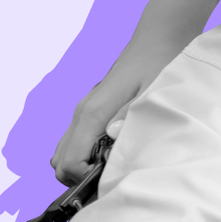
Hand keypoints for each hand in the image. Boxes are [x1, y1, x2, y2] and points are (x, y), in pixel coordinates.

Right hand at [51, 45, 158, 183]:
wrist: (157, 39)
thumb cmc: (159, 63)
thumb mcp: (152, 90)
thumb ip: (130, 115)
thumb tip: (111, 138)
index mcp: (93, 112)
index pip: (70, 162)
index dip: (84, 180)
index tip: (109, 182)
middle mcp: (82, 112)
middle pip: (61, 162)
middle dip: (79, 179)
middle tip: (110, 180)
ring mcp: (84, 110)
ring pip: (65, 152)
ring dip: (81, 167)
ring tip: (111, 168)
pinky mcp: (91, 109)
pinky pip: (75, 140)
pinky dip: (84, 154)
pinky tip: (111, 152)